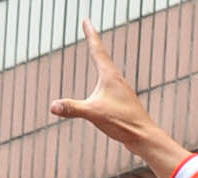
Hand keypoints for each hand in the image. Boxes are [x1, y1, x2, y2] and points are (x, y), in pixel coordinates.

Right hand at [50, 21, 165, 158]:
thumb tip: (52, 106)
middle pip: (104, 57)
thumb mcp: (93, 114)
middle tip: (90, 31)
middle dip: (95, 43)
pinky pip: (113, 85)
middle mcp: (118, 79)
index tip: (86, 21)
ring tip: (98, 55)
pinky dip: (106, 78)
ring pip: (110, 71)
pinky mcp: (125, 102)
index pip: (97, 50)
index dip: (91, 35)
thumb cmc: (122, 123)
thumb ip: (72, 108)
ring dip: (102, 60)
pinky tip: (108, 86)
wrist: (144, 137)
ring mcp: (123, 91)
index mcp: (110, 76)